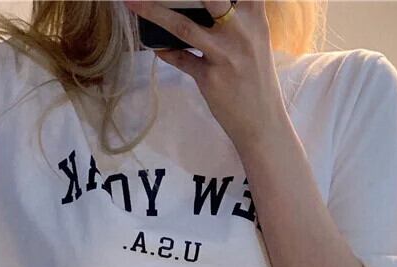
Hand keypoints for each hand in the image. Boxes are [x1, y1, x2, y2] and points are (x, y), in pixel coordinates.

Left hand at [122, 0, 287, 150]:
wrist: (263, 123)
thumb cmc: (257, 79)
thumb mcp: (256, 41)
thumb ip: (237, 19)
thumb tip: (206, 4)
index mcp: (255, 18)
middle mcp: (241, 32)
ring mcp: (224, 55)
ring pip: (183, 26)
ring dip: (153, 11)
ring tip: (133, 2)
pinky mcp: (209, 78)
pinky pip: (180, 59)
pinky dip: (165, 51)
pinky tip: (157, 46)